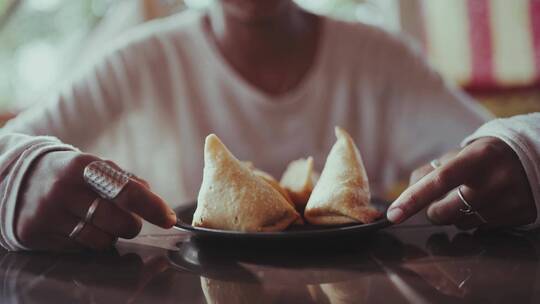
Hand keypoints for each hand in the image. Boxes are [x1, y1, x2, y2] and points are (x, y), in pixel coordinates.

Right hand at [15, 151, 176, 250]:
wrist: (20, 179)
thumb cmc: (70, 174)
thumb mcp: (95, 167)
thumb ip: (125, 180)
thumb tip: (153, 197)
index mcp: (84, 166)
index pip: (127, 191)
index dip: (152, 207)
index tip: (169, 218)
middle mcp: (65, 190)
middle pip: (119, 223)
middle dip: (131, 225)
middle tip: (126, 220)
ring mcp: (49, 213)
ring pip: (101, 241)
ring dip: (109, 235)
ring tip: (96, 220)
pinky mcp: (36, 233)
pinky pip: (79, 249)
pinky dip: (86, 242)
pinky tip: (76, 226)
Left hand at [387, 137, 535, 229]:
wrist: (532, 158)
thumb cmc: (484, 157)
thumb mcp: (459, 154)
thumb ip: (429, 171)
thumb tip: (405, 195)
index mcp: (477, 157)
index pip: (438, 181)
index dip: (412, 199)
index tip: (393, 215)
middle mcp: (495, 179)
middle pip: (444, 211)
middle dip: (433, 210)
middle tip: (443, 198)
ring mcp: (509, 200)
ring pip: (461, 224)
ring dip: (456, 216)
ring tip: (471, 197)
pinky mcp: (521, 215)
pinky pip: (481, 229)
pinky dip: (475, 220)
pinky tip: (487, 204)